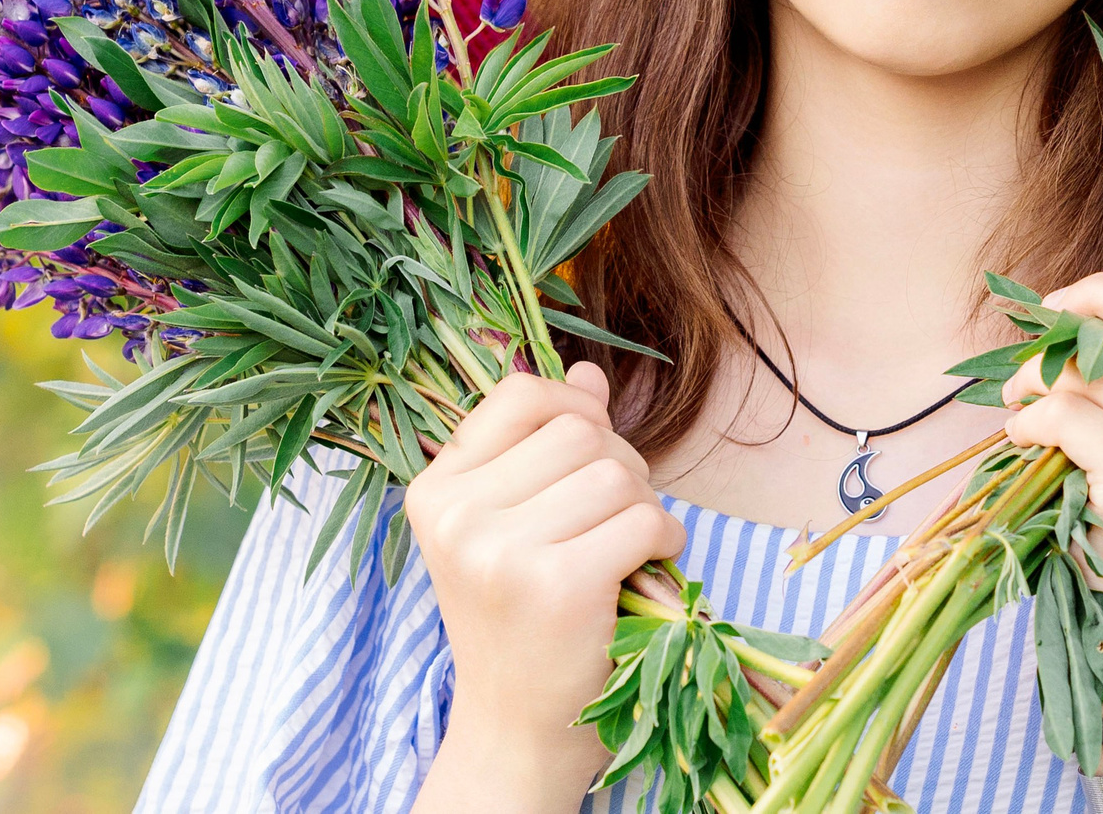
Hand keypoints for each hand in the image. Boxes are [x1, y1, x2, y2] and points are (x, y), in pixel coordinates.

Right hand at [407, 362, 685, 812]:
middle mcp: (458, 515)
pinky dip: (666, 538)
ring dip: (644, 504)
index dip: (572, 406)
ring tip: (629, 545)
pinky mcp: (557, 585)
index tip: (591, 446)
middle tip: (616, 516)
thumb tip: (588, 373)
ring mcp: (502, 551)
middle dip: (619, 463)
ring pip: (615, 472)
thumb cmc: (520, 620)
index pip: (518, 395)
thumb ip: (543, 447)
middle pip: (578, 430)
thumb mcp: (508, 526)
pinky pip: (643, 518)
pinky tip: (651, 565)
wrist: (517, 728)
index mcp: (436, 491)